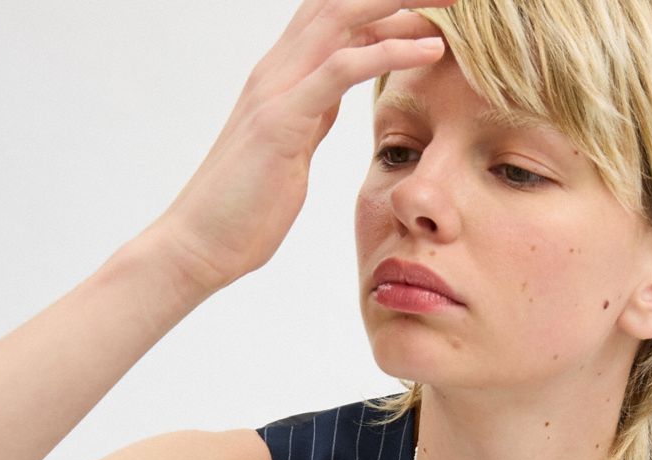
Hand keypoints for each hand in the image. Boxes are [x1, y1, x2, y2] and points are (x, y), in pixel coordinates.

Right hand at [150, 0, 452, 295]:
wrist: (200, 243)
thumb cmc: (246, 208)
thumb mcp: (291, 149)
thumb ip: (311, 116)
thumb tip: (331, 100)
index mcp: (282, 77)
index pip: (336, 19)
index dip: (383, 6)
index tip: (433, 9)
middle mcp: (277, 70)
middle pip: (342, 4)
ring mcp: (276, 90)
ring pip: (343, 19)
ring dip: (401, 5)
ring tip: (451, 4)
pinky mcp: (282, 120)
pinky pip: (340, 68)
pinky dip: (388, 52)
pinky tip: (428, 49)